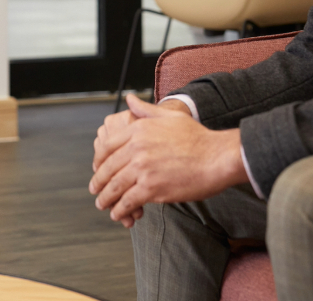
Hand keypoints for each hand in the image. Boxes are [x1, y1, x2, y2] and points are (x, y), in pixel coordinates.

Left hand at [89, 94, 244, 227]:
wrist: (217, 157)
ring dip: (105, 199)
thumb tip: (129, 99)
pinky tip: (118, 214)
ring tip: (103, 205)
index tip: (97, 169)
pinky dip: (120, 210)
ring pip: (114, 187)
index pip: (106, 147)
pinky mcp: (152, 189)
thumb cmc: (197, 137)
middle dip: (98, 182)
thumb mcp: (169, 116)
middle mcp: (136, 148)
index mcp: (137, 129)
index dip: (98, 161)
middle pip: (107, 168)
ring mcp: (143, 169)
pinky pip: (128, 201)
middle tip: (95, 190)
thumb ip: (145, 109)